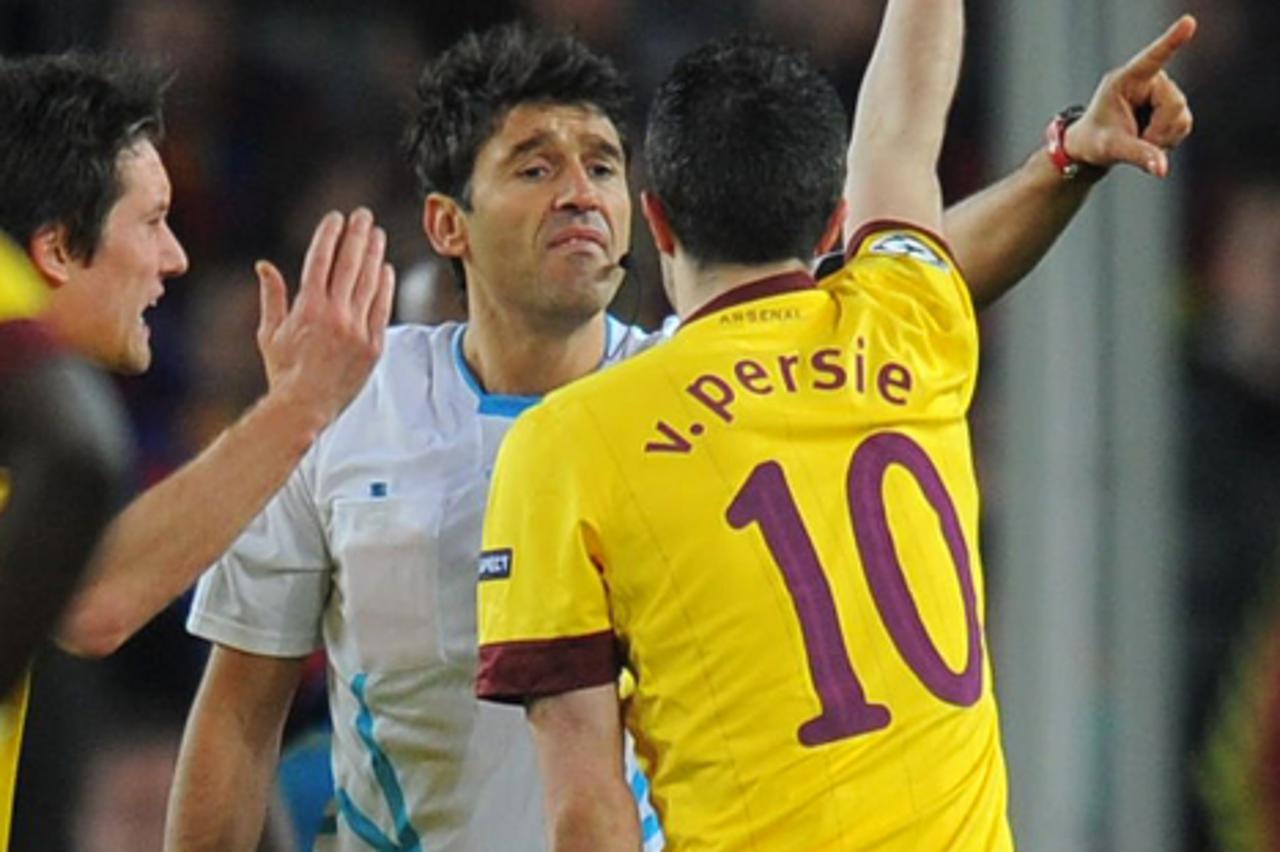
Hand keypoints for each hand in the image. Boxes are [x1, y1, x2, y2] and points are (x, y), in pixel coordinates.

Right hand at [256, 207, 395, 426]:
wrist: (305, 407)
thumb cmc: (283, 372)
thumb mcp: (270, 333)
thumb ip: (271, 296)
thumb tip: (263, 265)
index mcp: (308, 307)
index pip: (321, 259)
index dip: (330, 235)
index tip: (336, 218)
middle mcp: (335, 314)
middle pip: (349, 264)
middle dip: (357, 235)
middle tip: (363, 215)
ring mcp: (357, 329)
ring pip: (369, 282)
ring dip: (374, 254)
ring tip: (377, 234)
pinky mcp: (373, 345)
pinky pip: (382, 308)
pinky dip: (385, 286)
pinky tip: (386, 269)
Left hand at [1065, 14, 1196, 177]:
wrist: (1094, 147)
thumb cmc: (1094, 141)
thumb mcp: (1110, 148)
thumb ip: (1137, 155)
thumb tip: (1161, 169)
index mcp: (1126, 79)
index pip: (1153, 57)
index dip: (1172, 41)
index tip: (1189, 23)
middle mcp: (1149, 80)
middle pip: (1174, 103)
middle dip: (1159, 131)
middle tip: (1137, 142)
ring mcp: (1163, 92)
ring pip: (1181, 116)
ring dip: (1162, 137)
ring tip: (1139, 139)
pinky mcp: (1172, 106)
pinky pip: (1184, 125)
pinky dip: (1168, 140)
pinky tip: (1150, 139)